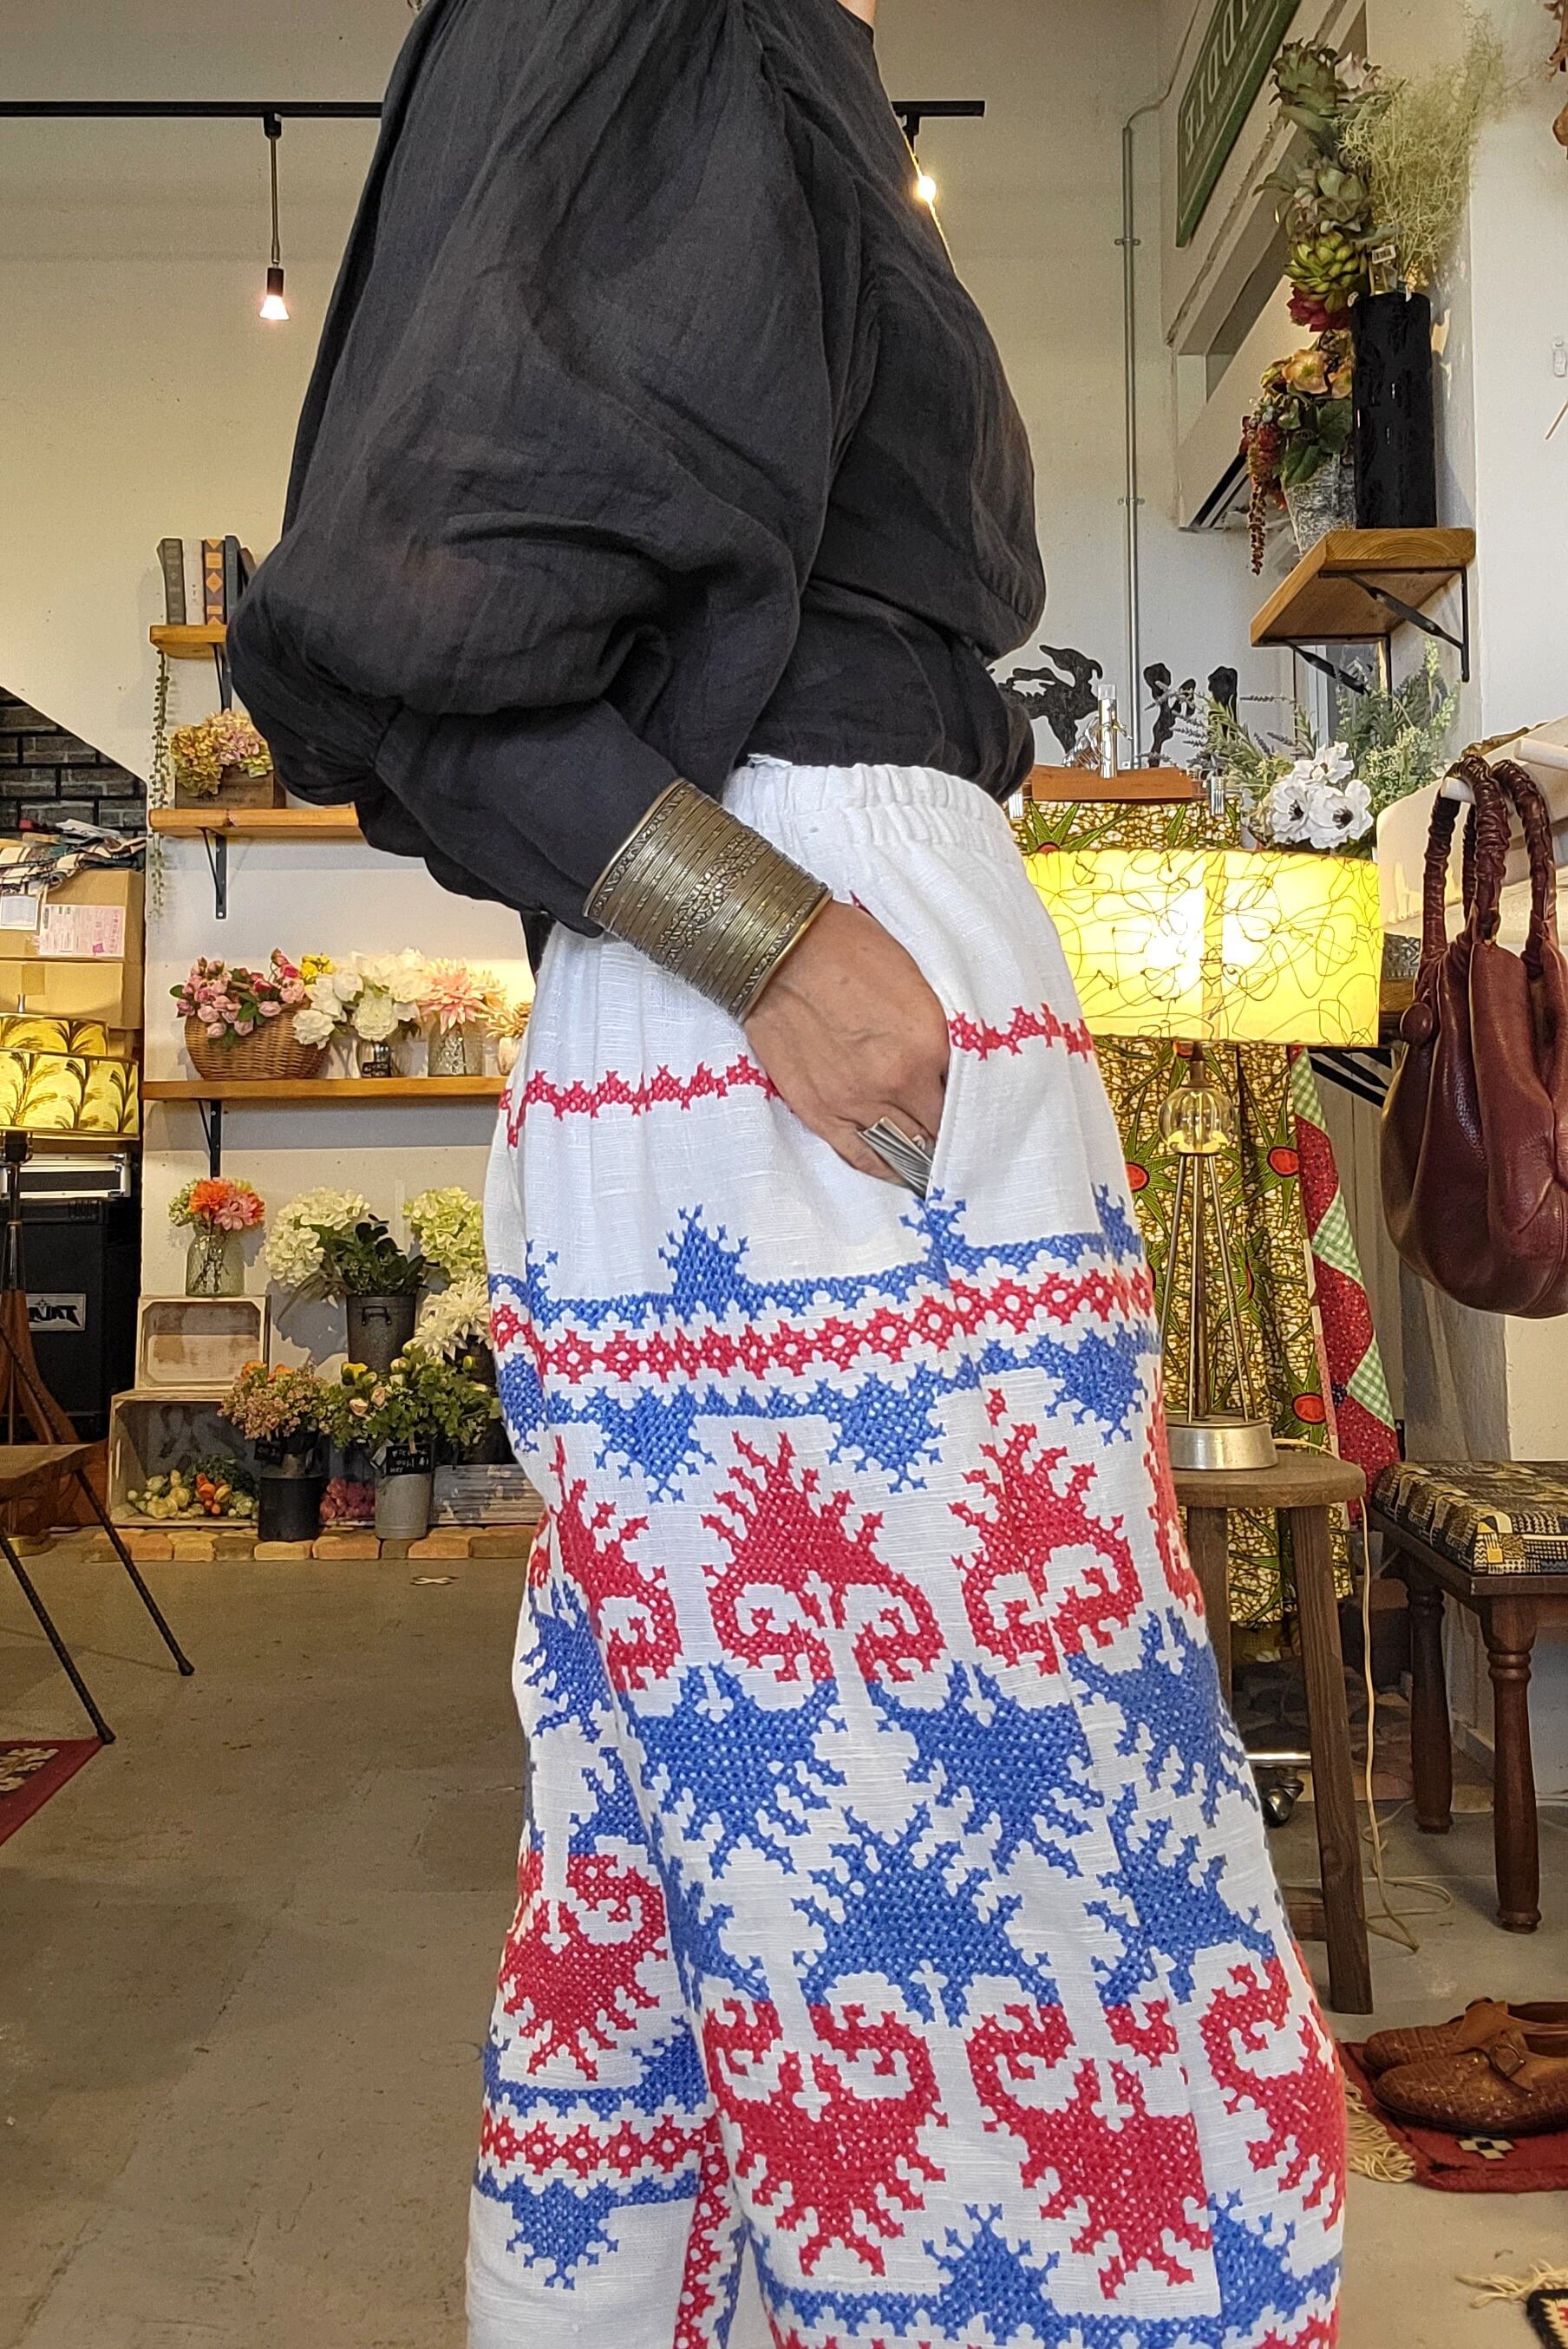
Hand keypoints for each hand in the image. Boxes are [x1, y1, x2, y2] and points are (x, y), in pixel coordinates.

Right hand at [744, 898, 948, 1181]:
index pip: (968, 1095)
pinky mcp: (819, 1111)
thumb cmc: (848, 949)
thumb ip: (939, 1029)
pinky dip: (884, 1169)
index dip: (974, 1102)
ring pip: (903, 1150)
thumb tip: (956, 1064)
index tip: (979, 1109)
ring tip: (933, 1162)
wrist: (777, 949)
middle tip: (958, 1137)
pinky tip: (899, 1173)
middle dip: (949, 1132)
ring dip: (921, 1157)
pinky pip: (860, 1155)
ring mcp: (855, 1101)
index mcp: (929, 1044)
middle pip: (939, 1130)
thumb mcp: (917, 980)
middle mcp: (896, 1081)